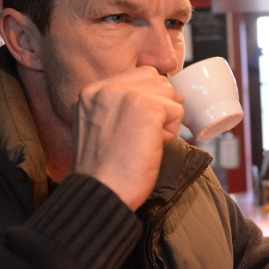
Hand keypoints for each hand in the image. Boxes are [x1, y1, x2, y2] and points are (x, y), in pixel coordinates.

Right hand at [73, 67, 184, 210]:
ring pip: (168, 92)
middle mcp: (105, 87)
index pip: (136, 75)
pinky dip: (172, 131)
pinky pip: (177, 110)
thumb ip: (116, 107)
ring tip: (147, 141)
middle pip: (155, 79)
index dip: (148, 98)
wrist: (102, 192)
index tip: (139, 125)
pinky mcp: (147, 108)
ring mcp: (126, 95)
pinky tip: (153, 146)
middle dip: (160, 105)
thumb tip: (154, 99)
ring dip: (167, 118)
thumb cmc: (104, 171)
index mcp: (90, 92)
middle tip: (145, 135)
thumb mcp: (98, 127)